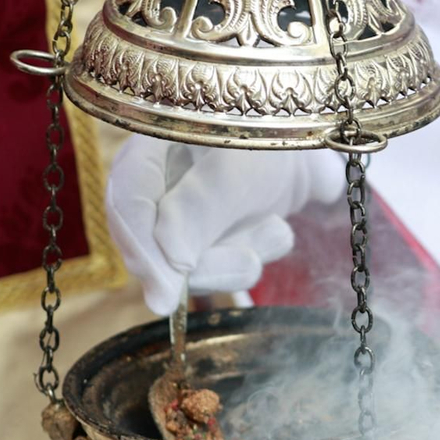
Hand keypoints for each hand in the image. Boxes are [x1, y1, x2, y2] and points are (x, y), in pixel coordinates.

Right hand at [106, 135, 338, 313]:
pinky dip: (252, 257)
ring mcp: (177, 217)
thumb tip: (171, 260)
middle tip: (250, 263)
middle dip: (207, 265)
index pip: (126, 202)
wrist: (313, 152)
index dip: (144, 251)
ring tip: (276, 230)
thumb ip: (202, 209)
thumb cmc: (272, 143)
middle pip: (152, 246)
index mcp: (149, 147)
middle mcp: (153, 185)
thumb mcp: (240, 168)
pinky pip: (219, 271)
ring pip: (188, 269)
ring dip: (239, 259)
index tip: (167, 297)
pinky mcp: (205, 241)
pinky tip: (275, 230)